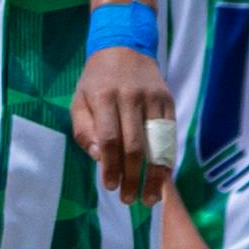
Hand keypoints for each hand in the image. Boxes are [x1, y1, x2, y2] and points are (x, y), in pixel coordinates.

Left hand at [73, 42, 174, 206]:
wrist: (124, 49)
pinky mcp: (168, 101)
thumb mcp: (78, 100)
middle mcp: (131, 98)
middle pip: (135, 145)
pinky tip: (163, 177)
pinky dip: (168, 159)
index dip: (111, 166)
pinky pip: (170, 135)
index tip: (111, 187)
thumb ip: (83, 130)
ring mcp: (153, 99)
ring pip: (158, 143)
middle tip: (129, 200)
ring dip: (155, 174)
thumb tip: (97, 158)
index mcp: (104, 97)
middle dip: (133, 177)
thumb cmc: (95, 81)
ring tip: (151, 197)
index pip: (109, 139)